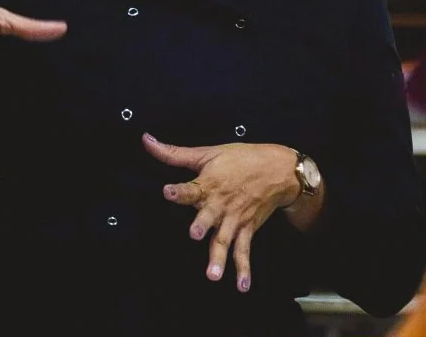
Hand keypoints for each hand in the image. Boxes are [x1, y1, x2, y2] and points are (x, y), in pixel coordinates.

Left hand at [144, 134, 305, 292]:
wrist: (279, 169)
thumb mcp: (209, 151)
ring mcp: (235, 219)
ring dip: (219, 258)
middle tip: (195, 234)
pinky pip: (244, 251)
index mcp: (210, 184)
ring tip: (212, 275)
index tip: (168, 192)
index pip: (191, 188)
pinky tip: (242, 286)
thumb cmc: (242, 158)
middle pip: (209, 217)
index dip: (179, 190)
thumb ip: (174, 153)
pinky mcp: (247, 229)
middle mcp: (221, 204)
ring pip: (225, 240)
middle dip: (203, 225)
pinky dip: (244, 269)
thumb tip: (145, 140)